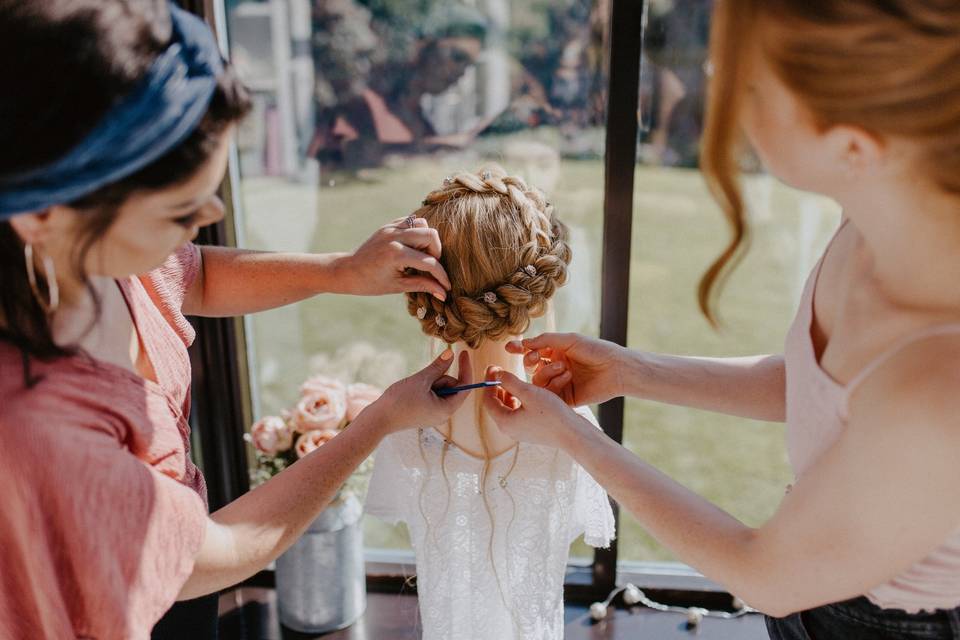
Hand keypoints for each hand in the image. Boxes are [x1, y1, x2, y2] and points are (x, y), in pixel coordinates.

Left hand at [335, 217, 450, 299]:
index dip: (441, 276)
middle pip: (431, 235)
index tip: (446, 287)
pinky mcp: (388, 225)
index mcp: (395, 255)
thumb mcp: (397, 286)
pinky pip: (410, 221)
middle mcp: (394, 237)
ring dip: (427, 239)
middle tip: (431, 266)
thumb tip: (443, 293)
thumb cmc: (370, 283)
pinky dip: (416, 232)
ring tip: (421, 255)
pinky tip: (412, 247)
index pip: (429, 262)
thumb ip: (422, 285)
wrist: (346, 271)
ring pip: (422, 224)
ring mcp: (391, 229)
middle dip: (437, 252)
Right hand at [371, 349, 472, 433]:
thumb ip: (438, 366)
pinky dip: (426, 388)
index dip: (465, 368)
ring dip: (431, 382)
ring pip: (441, 389)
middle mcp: (444, 414)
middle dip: (440, 377)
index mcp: (447, 409)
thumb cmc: (399, 401)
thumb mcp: (421, 380)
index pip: (465, 386)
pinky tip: (412, 391)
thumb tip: (451, 353)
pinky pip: (433, 395)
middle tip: (423, 381)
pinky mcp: (426, 413)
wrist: (379, 419)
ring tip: (414, 387)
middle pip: (452, 387)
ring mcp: (435, 414)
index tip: (464, 352)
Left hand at [481, 367, 587, 448]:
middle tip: (500, 370)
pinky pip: (518, 413)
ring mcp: (520, 431)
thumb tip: (496, 373)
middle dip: (497, 386)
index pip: (488, 400)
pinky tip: (526, 391)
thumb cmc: (552, 414)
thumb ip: (510, 382)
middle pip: (496, 405)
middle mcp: (509, 429)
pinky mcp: (530, 431)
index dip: (488, 381)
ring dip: (508, 393)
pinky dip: (518, 400)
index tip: (493, 366)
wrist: (573, 434)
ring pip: (507, 408)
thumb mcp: (529, 393)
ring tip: (513, 379)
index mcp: (504, 422)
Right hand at [505, 333, 624, 405]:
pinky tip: (566, 377)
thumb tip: (524, 343)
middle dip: (530, 360)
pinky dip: (554, 384)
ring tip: (563, 367)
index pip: (532, 350)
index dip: (519, 348)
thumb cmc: (596, 350)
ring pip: (538, 381)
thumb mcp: (569, 340)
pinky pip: (549, 394)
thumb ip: (545, 341)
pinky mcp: (565, 398)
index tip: (509, 347)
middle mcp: (555, 367)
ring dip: (546, 372)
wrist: (616, 369)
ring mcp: (559, 383)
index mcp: (556, 352)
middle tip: (535, 358)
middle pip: (530, 366)